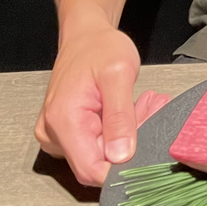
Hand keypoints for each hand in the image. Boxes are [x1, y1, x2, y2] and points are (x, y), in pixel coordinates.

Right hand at [34, 20, 159, 185]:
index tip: (147, 144)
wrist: (86, 35)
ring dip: (129, 134)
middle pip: (98, 162)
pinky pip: (97, 144)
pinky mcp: (66, 132)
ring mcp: (57, 134)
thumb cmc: (99, 47)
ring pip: (101, 154)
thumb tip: (121, 155)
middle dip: (132, 142)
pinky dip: (119, 130)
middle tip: (153, 109)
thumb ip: (120, 117)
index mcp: (63, 120)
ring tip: (146, 104)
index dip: (122, 168)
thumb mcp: (119, 74)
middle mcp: (53, 133)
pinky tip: (133, 109)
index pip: (91, 170)